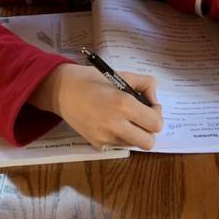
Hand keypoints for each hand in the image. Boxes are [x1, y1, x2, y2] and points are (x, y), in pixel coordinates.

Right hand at [29, 63, 161, 148]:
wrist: (61, 90)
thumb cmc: (91, 79)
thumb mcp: (121, 75)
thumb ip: (144, 84)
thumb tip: (153, 100)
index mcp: (123, 104)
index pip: (156, 123)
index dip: (157, 114)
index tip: (150, 106)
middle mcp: (115, 124)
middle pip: (148, 142)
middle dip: (149, 130)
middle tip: (141, 117)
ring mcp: (105, 138)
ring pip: (134, 144)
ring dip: (135, 133)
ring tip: (124, 118)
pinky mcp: (97, 144)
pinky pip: (118, 144)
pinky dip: (121, 136)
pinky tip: (110, 122)